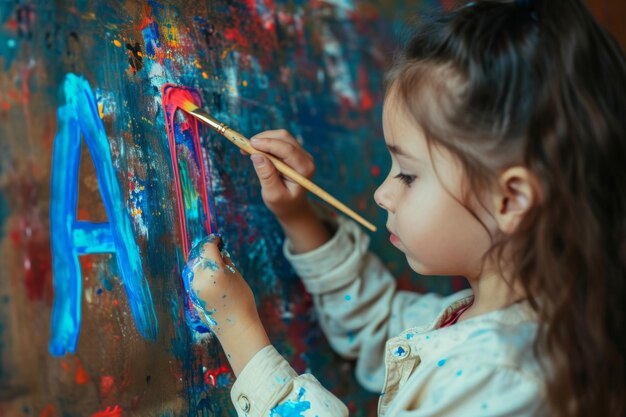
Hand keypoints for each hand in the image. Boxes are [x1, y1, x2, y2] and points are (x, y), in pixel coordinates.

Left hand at [183, 235, 269, 374]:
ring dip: (200, 261)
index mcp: (214, 272)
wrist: (237, 328)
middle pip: (197, 256)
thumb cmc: (242, 300)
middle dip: (204, 250)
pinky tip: (208, 273)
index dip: (212, 240)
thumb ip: (224, 262)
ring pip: (193, 267)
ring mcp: (193, 289)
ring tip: (211, 260)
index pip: (207, 248)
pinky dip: (199, 272)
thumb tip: (217, 252)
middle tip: (213, 247)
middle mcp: (200, 279)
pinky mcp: (191, 297)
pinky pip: (193, 279)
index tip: (218, 239)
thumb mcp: (236, 276)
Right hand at [247, 129, 315, 222]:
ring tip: (246, 150)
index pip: (287, 150)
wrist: (292, 206)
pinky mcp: (293, 151)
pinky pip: (278, 140)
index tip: (250, 144)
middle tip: (244, 147)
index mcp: (304, 170)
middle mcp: (306, 158)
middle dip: (263, 139)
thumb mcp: (273, 195)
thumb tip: (257, 156)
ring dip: (262, 139)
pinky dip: (265, 142)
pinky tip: (254, 151)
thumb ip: (267, 176)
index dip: (268, 144)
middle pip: (284, 138)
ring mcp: (301, 153)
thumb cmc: (283, 203)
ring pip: (280, 136)